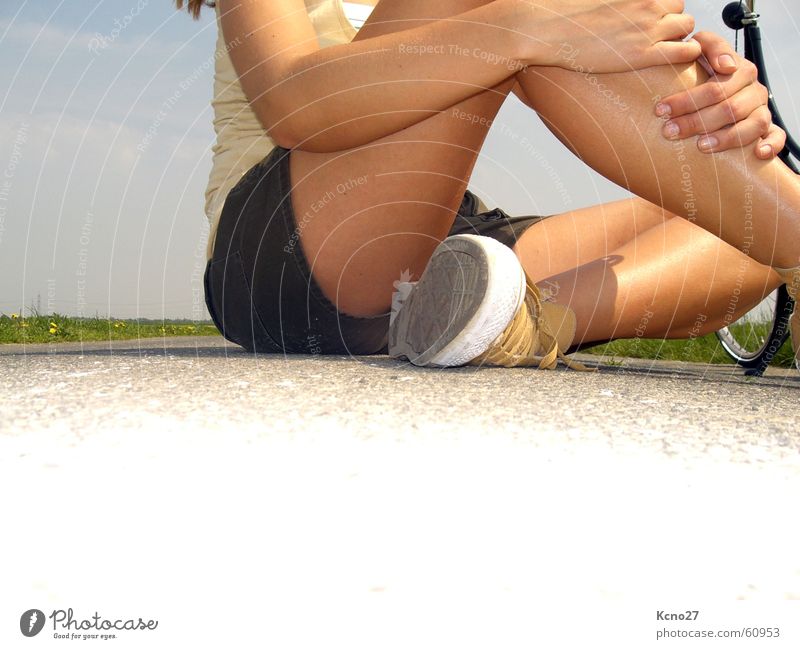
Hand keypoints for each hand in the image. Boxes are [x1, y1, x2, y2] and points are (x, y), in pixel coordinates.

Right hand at [534, 0, 700, 72]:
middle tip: (655, 36)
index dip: (662, 7)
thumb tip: (612, 4)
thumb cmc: (565, 13)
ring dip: (678, 35)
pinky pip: (685, 50)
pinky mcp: (642, 53)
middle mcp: (647, 4)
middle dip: (671, 20)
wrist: (550, 29)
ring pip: (686, 26)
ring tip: (660, 47)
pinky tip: (676, 58)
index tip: (650, 19)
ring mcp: (647, 27)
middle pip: (680, 8)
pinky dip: (688, 52)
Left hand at [654, 31, 784, 157]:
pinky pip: (776, 136)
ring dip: (726, 138)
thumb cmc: (702, 69)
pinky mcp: (768, 128)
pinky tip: (757, 153)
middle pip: (729, 108)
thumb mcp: (701, 49)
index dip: (687, 100)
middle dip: (695, 122)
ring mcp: (761, 109)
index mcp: (740, 71)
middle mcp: (753, 90)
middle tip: (669, 131)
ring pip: (752, 125)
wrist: (715, 85)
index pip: (715, 88)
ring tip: (700, 145)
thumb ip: (708, 44)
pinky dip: (771, 144)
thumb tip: (725, 65)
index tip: (661, 110)